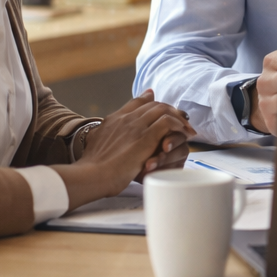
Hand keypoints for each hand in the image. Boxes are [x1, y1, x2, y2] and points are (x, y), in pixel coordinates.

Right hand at [58, 91, 195, 208]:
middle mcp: (126, 118)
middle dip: (171, 110)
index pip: (138, 102)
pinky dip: (178, 125)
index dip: (152, 101)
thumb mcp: (96, 143)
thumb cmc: (92, 166)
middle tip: (181, 119)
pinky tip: (183, 133)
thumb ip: (101, 133)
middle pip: (154, 104)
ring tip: (186, 128)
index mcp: (114, 119)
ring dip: (178, 117)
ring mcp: (136, 126)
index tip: (161, 104)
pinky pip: (168, 122)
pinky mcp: (145, 138)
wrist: (90, 175)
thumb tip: (99, 131)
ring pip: (163, 110)